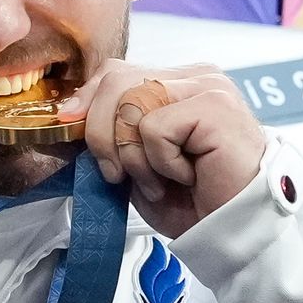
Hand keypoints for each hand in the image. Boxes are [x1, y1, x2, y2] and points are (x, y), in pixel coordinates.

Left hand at [59, 60, 264, 237]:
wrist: (234, 231)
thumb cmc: (193, 200)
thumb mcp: (135, 161)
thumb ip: (109, 130)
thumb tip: (68, 113)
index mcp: (176, 82)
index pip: (114, 71)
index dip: (86, 102)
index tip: (72, 133)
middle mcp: (194, 76)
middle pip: (116, 79)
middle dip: (102, 134)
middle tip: (119, 175)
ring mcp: (208, 86)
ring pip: (131, 103)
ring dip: (134, 156)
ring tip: (162, 180)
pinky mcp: (214, 105)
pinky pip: (154, 127)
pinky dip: (160, 162)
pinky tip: (187, 175)